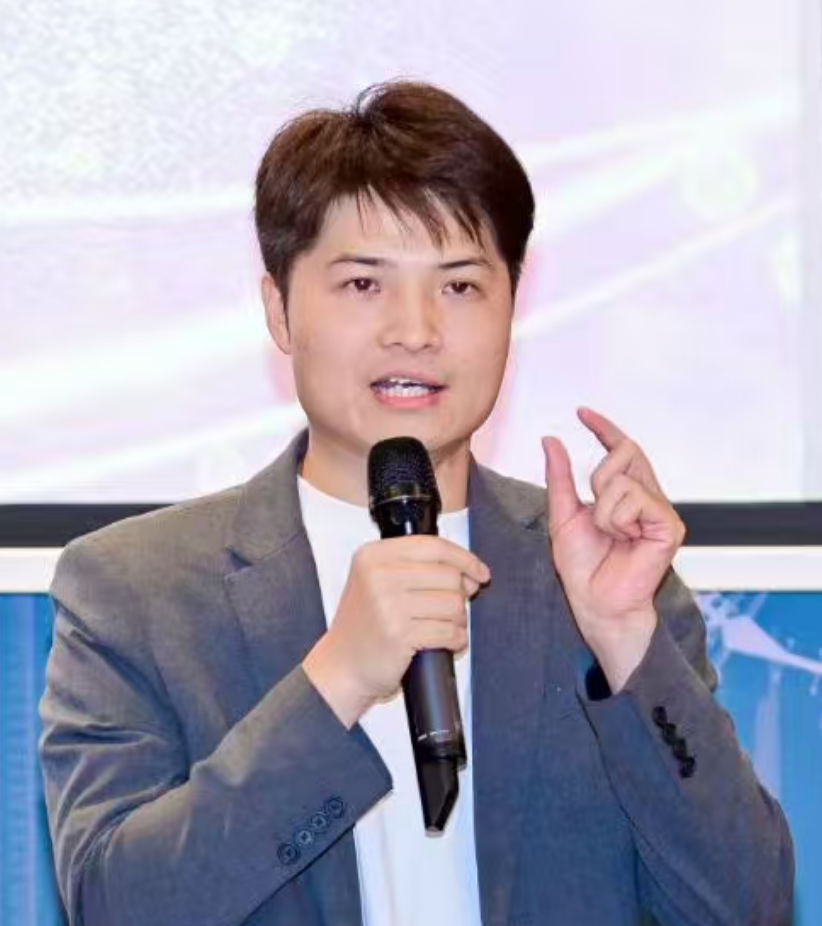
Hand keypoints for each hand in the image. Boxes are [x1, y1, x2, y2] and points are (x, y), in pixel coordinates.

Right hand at [303, 536, 489, 727]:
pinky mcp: (399, 635)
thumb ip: (420, 569)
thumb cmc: (366, 626)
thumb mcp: (379, 582)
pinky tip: (446, 643)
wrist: (341, 667)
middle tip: (453, 611)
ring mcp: (387, 605)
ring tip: (443, 628)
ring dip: (458, 620)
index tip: (480, 572)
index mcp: (373, 556)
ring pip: (453, 604)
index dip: (464, 558)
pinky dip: (456, 639)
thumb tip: (471, 575)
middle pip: (448, 575)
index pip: (433, 546)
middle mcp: (378, 575)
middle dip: (460, 596)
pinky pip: (449, 631)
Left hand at [542, 407, 685, 691]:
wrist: (595, 602)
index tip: (581, 412)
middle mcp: (648, 495)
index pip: (620, 448)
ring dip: (602, 509)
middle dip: (598, 478)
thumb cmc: (583, 566)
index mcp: (626, 492)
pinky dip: (616, 519)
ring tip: (611, 536)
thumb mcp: (562, 513)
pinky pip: (634, 499)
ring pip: (621, 478)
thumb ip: (560, 476)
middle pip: (624, 451)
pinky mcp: (669, 525)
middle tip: (598, 517)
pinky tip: (624, 540)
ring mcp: (661, 509)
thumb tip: (551, 440)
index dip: (603, 427)